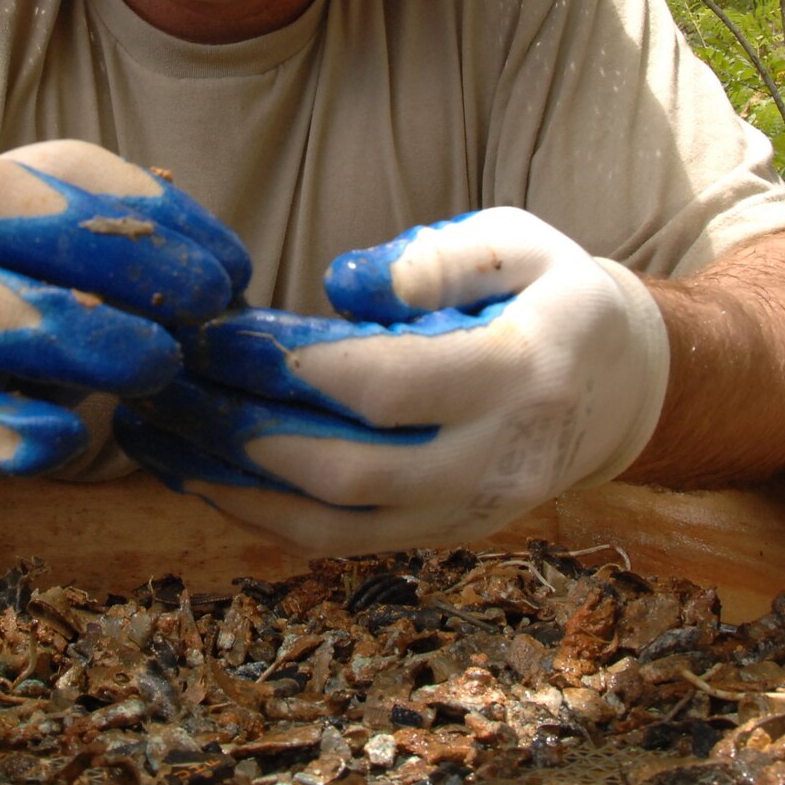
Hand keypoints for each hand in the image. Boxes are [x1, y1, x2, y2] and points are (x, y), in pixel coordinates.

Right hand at [0, 140, 248, 530]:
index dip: (148, 206)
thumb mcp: (40, 293)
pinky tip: (57, 443)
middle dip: (110, 244)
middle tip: (206, 304)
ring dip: (50, 322)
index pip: (56, 167)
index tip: (232, 264)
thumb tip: (223, 271)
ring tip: (151, 363)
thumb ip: (110, 275)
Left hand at [114, 208, 667, 552]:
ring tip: (156, 439)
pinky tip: (201, 474)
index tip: (219, 337)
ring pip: (335, 525)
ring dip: (234, 488)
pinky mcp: (441, 534)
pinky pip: (341, 543)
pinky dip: (263, 517)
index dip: (296, 370)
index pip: (392, 386)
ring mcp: (469, 510)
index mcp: (520, 372)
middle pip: (349, 472)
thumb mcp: (521, 242)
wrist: (627, 389)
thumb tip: (344, 285)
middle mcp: (496, 459)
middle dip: (240, 433)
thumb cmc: (557, 294)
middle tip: (165, 387)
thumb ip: (439, 257)